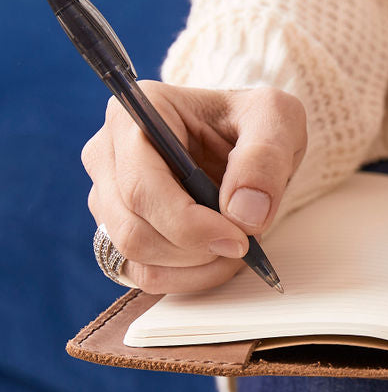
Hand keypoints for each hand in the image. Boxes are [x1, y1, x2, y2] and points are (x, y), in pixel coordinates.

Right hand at [82, 83, 306, 292]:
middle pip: (132, 230)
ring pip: (135, 257)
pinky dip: (186, 278)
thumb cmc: (254, 121)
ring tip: (236, 247)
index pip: (141, 187)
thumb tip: (243, 214)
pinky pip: (141, 273)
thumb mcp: (276, 119)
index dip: (188, 224)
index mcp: (135, 114)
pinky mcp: (119, 229)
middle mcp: (108, 154)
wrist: (248, 140)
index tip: (238, 239)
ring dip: (194, 267)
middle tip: (244, 244)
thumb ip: (265, 159)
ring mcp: (107, 195)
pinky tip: (218, 259)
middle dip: (196, 250)